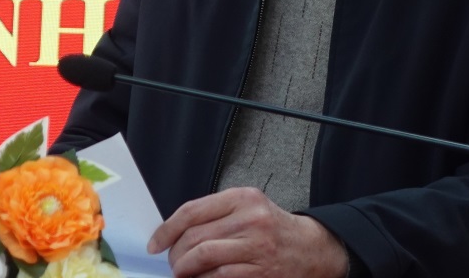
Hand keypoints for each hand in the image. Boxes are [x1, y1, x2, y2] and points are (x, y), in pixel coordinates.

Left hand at [147, 187, 348, 277]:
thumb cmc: (273, 229)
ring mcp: (257, 246)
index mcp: (242, 198)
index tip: (156, 243)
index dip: (167, 229)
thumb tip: (174, 233)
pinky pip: (220, 277)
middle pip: (195, 236)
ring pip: (204, 257)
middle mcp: (250, 219)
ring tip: (181, 273)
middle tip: (171, 262)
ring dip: (185, 269)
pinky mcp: (261, 271)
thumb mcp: (247, 208)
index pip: (192, 211)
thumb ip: (215, 215)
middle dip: (175, 253)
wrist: (313, 249)